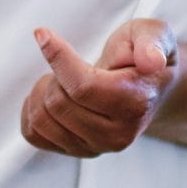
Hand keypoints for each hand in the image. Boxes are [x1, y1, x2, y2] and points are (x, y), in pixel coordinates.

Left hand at [20, 18, 178, 157]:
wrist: (147, 88)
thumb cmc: (143, 56)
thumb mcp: (153, 34)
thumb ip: (152, 42)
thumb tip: (150, 61)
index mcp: (136, 103)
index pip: (82, 87)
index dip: (58, 58)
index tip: (44, 34)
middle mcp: (117, 134)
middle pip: (57, 102)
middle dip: (56, 75)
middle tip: (73, 64)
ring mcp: (96, 148)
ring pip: (41, 119)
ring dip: (43, 92)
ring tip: (64, 80)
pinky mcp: (76, 152)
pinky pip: (33, 133)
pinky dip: (32, 110)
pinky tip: (53, 96)